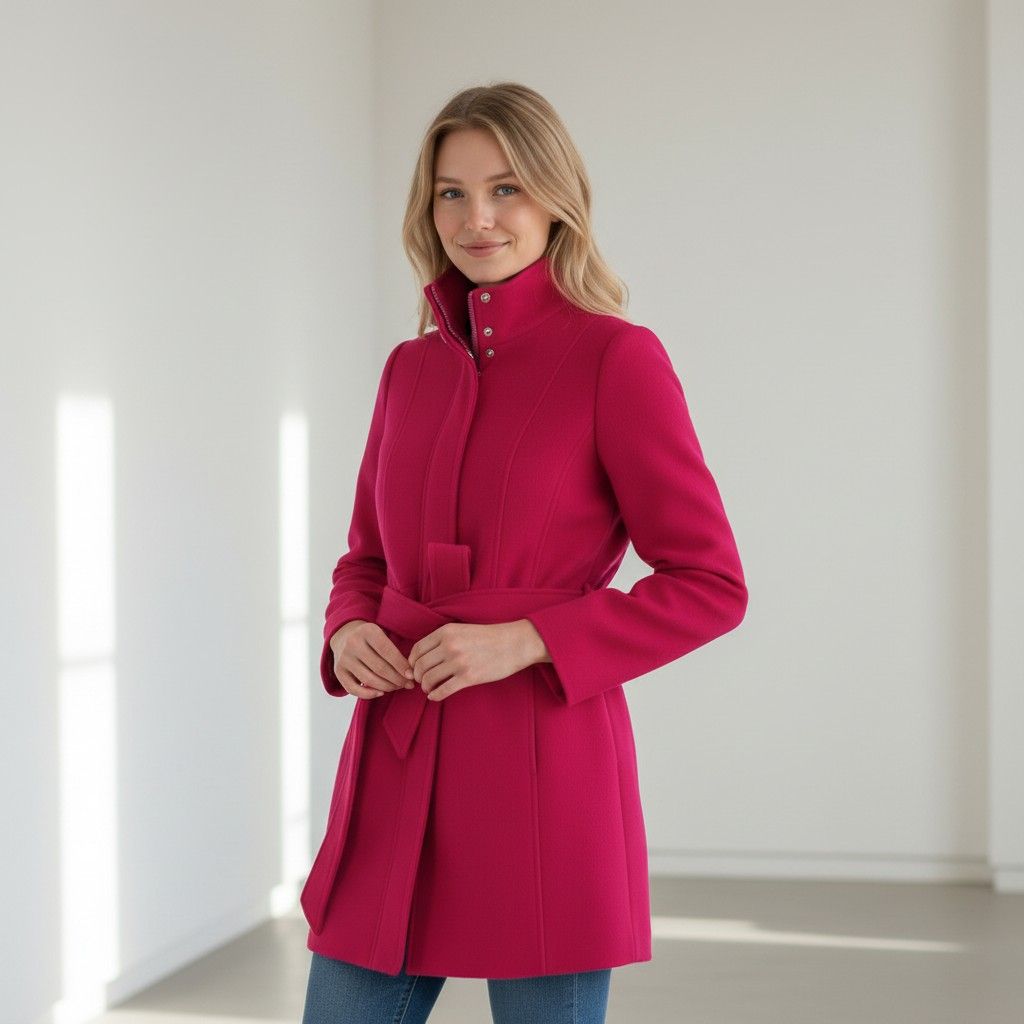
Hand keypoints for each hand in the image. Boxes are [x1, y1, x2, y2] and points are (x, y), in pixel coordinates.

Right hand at [329, 620, 415, 698]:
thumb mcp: (382, 635)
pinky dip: (369, 694)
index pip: (388, 652)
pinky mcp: (338, 671)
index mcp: (367, 631)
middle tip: (407, 684)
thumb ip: (394, 651)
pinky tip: (381, 693)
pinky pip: (353, 689)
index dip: (401, 666)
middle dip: (397, 679)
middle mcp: (353, 644)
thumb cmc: (371, 638)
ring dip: (386, 687)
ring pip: (368, 679)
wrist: (345, 634)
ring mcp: (344, 658)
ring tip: (397, 687)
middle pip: (379, 668)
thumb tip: (409, 674)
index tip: (411, 676)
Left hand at [407, 619, 545, 702]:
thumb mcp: (462, 630)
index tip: (414, 668)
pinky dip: (435, 696)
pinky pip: (443, 690)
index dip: (412, 662)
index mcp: (446, 632)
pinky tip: (435, 696)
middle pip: (420, 666)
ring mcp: (458, 662)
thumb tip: (423, 657)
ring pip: (429, 679)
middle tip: (421, 681)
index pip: (417, 649)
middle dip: (417, 676)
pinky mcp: (468, 677)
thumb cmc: (489, 637)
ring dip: (426, 687)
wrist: (515, 643)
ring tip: (429, 689)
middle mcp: (449, 646)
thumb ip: (443, 640)